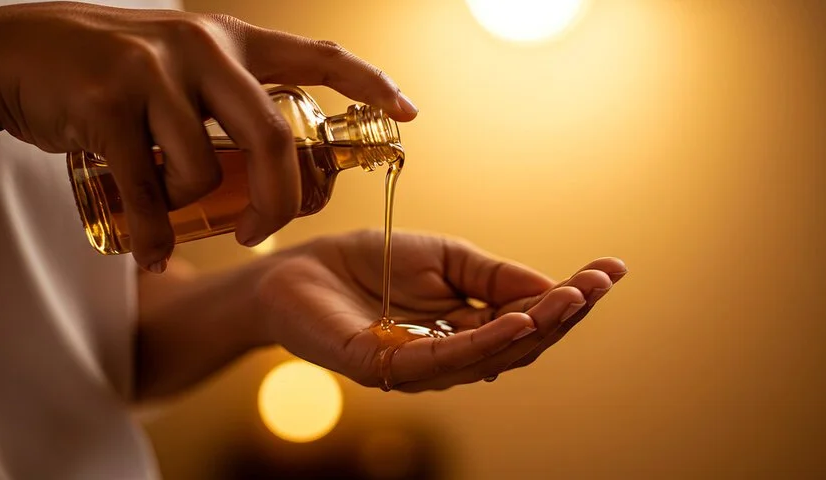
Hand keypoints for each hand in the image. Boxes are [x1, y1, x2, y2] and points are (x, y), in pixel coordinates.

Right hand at [0, 2, 416, 270]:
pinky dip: (151, 234)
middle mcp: (202, 47)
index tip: (407, 113)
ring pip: (206, 171)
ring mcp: (153, 71)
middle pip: (274, 137)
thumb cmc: (113, 76)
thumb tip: (284, 166)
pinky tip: (147, 250)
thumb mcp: (182, 69)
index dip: (368, 83)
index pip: (317, 55)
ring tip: (169, 215)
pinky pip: (148, 191)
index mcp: (231, 41)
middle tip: (263, 232)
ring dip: (192, 212)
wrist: (18, 56)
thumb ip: (229, 103)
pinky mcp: (105, 103)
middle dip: (280, 200)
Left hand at [257, 230, 626, 391]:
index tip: (610, 269)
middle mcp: (450, 357)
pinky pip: (442, 360)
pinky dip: (484, 343)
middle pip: (519, 345)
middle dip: (564, 314)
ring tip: (572, 298)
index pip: (527, 321)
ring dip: (536, 327)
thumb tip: (554, 286)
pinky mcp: (382, 366)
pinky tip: (520, 322)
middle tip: (600, 283)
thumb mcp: (446, 257)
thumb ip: (494, 275)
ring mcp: (418, 367)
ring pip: (489, 356)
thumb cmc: (372, 263)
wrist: (300, 267)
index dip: (569, 299)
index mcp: (467, 331)